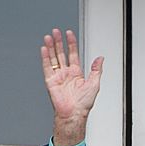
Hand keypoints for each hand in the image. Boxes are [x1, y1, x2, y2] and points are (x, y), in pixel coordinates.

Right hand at [41, 28, 102, 145]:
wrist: (74, 114)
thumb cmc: (84, 104)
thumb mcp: (95, 83)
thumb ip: (96, 69)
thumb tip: (100, 58)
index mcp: (76, 73)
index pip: (73, 54)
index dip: (71, 43)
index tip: (69, 33)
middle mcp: (66, 74)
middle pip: (61, 53)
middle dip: (59, 42)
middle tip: (56, 31)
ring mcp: (58, 77)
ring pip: (53, 58)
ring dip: (51, 47)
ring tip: (49, 36)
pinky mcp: (50, 81)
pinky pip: (47, 67)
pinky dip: (45, 58)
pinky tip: (44, 48)